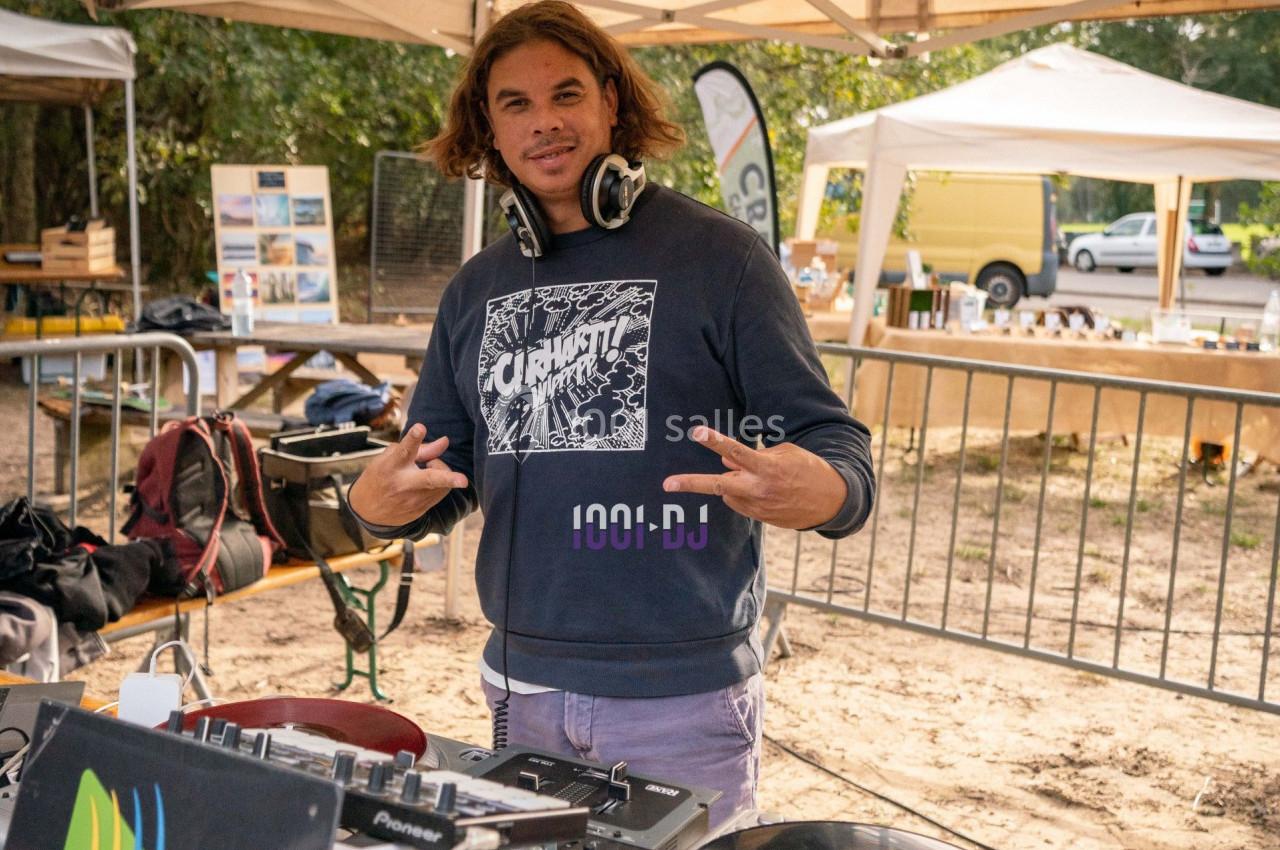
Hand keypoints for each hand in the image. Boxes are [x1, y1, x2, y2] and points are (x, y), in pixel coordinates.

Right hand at [347, 424, 468, 527]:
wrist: (367, 510)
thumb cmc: (381, 475)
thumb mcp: (391, 458)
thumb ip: (418, 448)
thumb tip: (445, 441)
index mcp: (390, 466)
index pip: (403, 450)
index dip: (413, 439)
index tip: (420, 427)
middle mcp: (403, 484)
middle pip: (429, 478)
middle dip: (448, 478)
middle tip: (463, 480)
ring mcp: (413, 500)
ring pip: (442, 483)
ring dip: (439, 472)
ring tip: (422, 471)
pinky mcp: (420, 511)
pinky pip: (441, 493)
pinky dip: (438, 485)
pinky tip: (423, 484)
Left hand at [662, 426, 846, 529]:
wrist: (831, 501)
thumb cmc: (808, 469)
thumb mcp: (785, 453)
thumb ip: (753, 457)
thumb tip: (726, 464)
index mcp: (767, 467)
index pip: (735, 451)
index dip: (714, 441)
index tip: (695, 432)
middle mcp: (759, 489)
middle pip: (717, 485)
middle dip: (690, 483)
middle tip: (667, 484)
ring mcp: (758, 507)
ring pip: (728, 492)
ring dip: (734, 482)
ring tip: (762, 479)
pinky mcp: (760, 518)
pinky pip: (739, 503)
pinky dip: (742, 494)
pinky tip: (763, 491)